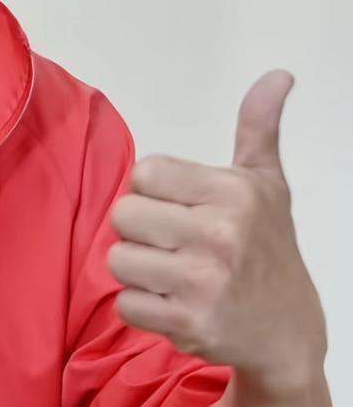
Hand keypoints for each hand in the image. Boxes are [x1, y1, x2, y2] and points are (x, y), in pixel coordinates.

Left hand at [107, 70, 327, 396]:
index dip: (153, 191)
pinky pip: (126, 304)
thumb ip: (259, 127)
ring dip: (138, 271)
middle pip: (124, 215)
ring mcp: (203, 282)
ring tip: (172, 273)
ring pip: (117, 259)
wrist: (288, 331)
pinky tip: (174, 303)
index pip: (144, 172)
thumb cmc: (267, 248)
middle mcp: (219, 235)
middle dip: (141, 231)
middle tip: (174, 243)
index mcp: (232, 193)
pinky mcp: (189, 323)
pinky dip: (142, 307)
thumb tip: (277, 75)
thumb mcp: (266, 184)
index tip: (181, 207)